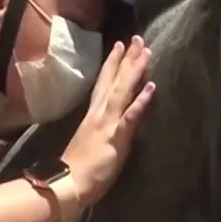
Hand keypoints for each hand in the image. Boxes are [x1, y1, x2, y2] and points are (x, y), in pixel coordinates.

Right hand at [61, 36, 155, 204]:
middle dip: (126, 59)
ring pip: (123, 90)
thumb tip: (116, 120)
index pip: (104, 84)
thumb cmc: (80, 169)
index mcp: (94, 115)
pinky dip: (140, 100)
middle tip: (137, 38)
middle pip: (114, 80)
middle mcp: (100, 113)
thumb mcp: (93, 143)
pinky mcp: (115, 135)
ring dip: (135, 70)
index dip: (112, 64)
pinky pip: (130, 115)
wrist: (69, 183)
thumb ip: (104, 129)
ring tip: (146, 51)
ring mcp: (108, 122)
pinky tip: (151, 86)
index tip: (119, 46)